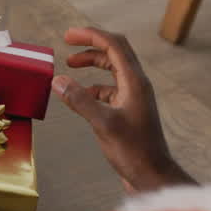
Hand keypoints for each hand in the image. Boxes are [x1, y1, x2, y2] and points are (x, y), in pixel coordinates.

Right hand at [52, 27, 194, 192]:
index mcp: (134, 82)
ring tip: (70, 66)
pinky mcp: (130, 112)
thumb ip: (80, 100)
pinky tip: (81, 95)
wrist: (152, 175)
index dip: (91, 35)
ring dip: (93, 64)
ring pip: (113, 71)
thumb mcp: (102, 123)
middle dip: (91, 45)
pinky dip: (94, 87)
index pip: (114, 45)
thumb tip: (58, 81)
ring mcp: (135, 98)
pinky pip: (111, 90)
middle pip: (115, 53)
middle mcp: (137, 85)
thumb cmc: (133, 151)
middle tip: (68, 42)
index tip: (69, 35)